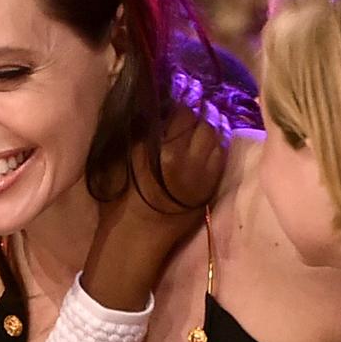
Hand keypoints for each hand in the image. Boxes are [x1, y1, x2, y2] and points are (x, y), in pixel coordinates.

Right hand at [82, 104, 229, 309]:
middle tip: (187, 113)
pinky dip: (215, 147)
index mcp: (164, 150)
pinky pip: (220, 158)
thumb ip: (138, 134)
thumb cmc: (120, 200)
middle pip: (203, 123)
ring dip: (208, 129)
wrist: (136, 238)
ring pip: (216, 139)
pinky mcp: (210, 187)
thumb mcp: (120, 160)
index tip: (173, 103)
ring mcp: (203, 175)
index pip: (182, 113)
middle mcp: (189, 160)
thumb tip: (151, 111)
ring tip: (198, 127)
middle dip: (197, 115)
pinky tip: (205, 146)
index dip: (178, 104)